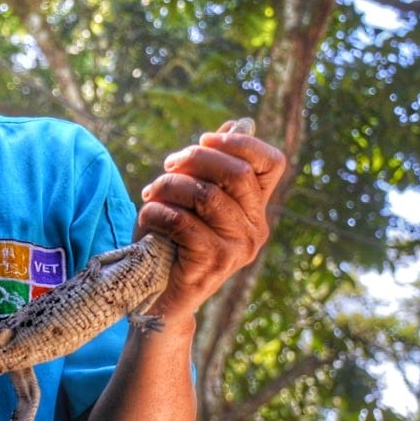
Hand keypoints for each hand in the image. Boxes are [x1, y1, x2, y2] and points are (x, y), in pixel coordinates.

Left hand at [135, 120, 285, 321]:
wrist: (158, 297)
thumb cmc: (171, 242)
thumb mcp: (192, 199)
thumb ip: (213, 167)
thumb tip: (240, 123)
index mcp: (255, 209)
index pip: (272, 163)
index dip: (241, 142)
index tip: (205, 139)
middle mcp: (256, 228)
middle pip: (236, 173)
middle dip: (194, 159)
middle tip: (166, 168)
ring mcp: (238, 248)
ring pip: (205, 195)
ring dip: (168, 187)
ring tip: (150, 196)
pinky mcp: (214, 263)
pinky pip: (184, 221)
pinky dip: (157, 212)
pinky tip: (147, 218)